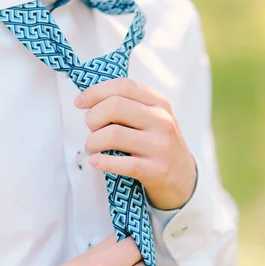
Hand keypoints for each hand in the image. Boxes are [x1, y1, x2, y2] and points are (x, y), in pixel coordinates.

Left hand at [75, 78, 196, 209]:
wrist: (185, 179)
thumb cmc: (157, 146)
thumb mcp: (153, 119)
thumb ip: (128, 106)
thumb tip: (88, 100)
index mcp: (159, 103)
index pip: (124, 86)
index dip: (96, 91)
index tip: (79, 103)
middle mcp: (162, 121)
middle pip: (114, 106)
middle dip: (92, 118)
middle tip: (91, 130)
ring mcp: (161, 146)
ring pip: (113, 135)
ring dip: (92, 142)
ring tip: (92, 148)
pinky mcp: (157, 170)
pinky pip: (122, 163)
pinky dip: (102, 162)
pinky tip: (95, 162)